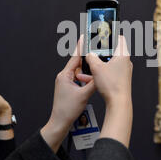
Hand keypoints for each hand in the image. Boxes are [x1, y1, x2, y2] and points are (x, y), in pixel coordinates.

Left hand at [41, 35, 95, 151]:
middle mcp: (64, 77)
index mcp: (65, 75)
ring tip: (96, 64)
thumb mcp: (84, 95)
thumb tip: (100, 75)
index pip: (75, 58)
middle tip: (95, 49)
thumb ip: (93, 83)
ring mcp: (65, 83)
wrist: (60, 122)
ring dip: (87, 70)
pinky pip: (78, 79)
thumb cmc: (67, 110)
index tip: (84, 36)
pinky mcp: (68, 88)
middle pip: (77, 64)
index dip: (81, 47)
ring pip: (78, 72)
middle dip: (86, 58)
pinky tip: (92, 79)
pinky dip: (85, 78)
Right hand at [84, 35, 132, 104]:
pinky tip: (90, 77)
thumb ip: (91, 57)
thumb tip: (89, 54)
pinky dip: (101, 72)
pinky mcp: (121, 79)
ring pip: (109, 63)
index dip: (111, 35)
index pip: (119, 38)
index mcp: (123, 55)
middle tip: (92, 51)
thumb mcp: (96, 68)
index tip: (103, 34)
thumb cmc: (112, 85)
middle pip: (113, 51)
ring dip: (98, 64)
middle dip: (100, 52)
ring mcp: (124, 71)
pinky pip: (110, 72)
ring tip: (88, 66)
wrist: (118, 103)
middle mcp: (126, 62)